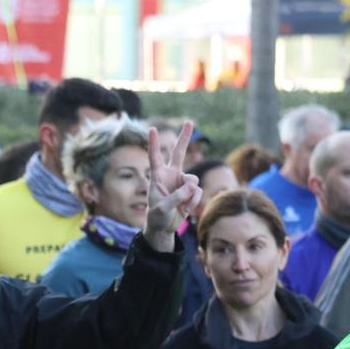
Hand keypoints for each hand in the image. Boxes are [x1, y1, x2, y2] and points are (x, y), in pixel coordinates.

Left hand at [143, 120, 199, 250]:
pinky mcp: (190, 190)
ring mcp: (181, 181)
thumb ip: (176, 197)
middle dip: (184, 137)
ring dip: (190, 195)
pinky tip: (186, 209)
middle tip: (189, 121)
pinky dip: (193, 202)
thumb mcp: (162, 209)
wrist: (164, 227)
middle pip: (179, 153)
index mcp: (157, 177)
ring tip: (182, 207)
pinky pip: (197, 192)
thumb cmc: (157, 217)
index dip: (154, 143)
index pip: (155, 157)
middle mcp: (170, 175)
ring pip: (193, 180)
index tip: (151, 129)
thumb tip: (191, 186)